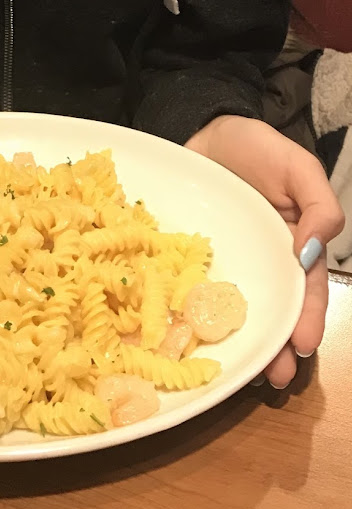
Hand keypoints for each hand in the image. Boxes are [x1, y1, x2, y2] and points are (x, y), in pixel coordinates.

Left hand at [186, 115, 344, 388]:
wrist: (205, 131)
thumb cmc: (255, 148)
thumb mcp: (298, 168)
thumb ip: (318, 206)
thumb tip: (313, 252)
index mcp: (290, 242)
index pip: (304, 287)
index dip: (305, 317)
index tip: (300, 347)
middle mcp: (259, 258)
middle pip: (272, 306)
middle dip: (277, 344)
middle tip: (275, 378)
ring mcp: (225, 259)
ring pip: (235, 304)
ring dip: (243, 339)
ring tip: (246, 372)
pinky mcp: (190, 254)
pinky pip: (194, 285)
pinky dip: (197, 310)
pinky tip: (195, 336)